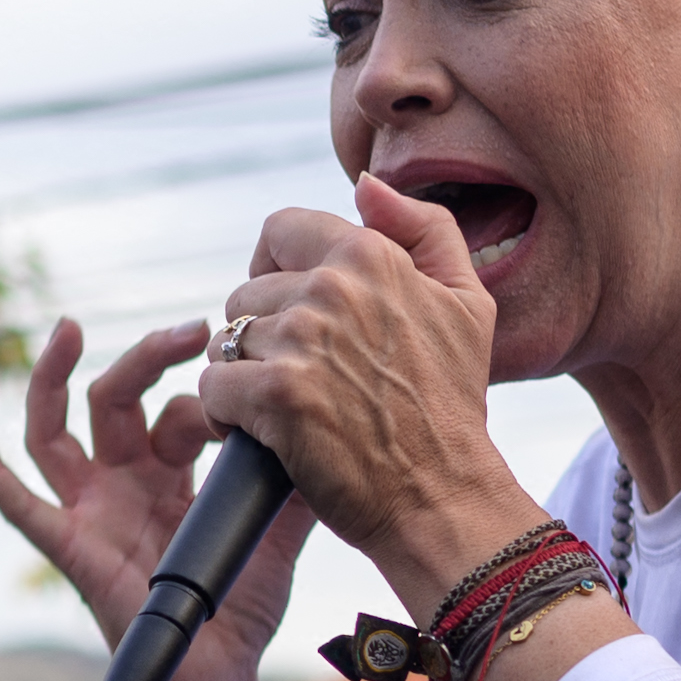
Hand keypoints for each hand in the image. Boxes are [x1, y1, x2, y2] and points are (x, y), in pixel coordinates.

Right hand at [0, 314, 317, 680]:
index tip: (252, 397)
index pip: (177, 409)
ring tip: (68, 327)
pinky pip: (19, 506)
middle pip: (114, 397)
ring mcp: (91, 512)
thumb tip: (326, 430)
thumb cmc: (239, 614)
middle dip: (148, 355)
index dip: (210, 399)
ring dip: (53, 376)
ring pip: (54, 430)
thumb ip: (294, 486)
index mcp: (168, 476)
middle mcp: (123, 484)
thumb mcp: (278, 536)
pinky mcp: (71, 548)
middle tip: (194, 328)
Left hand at [196, 179, 548, 610]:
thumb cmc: (450, 405)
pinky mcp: (276, 395)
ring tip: (284, 411)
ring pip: (226, 343)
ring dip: (243, 379)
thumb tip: (366, 185)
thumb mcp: (467, 301)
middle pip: (246, 293)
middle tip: (299, 379)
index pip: (279, 231)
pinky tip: (263, 435)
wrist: (443, 496)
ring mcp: (303, 340)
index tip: (292, 312)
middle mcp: (334, 288)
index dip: (274, 270)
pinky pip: (213, 389)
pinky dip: (227, 417)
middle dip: (261, 336)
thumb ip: (425, 228)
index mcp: (371, 254)